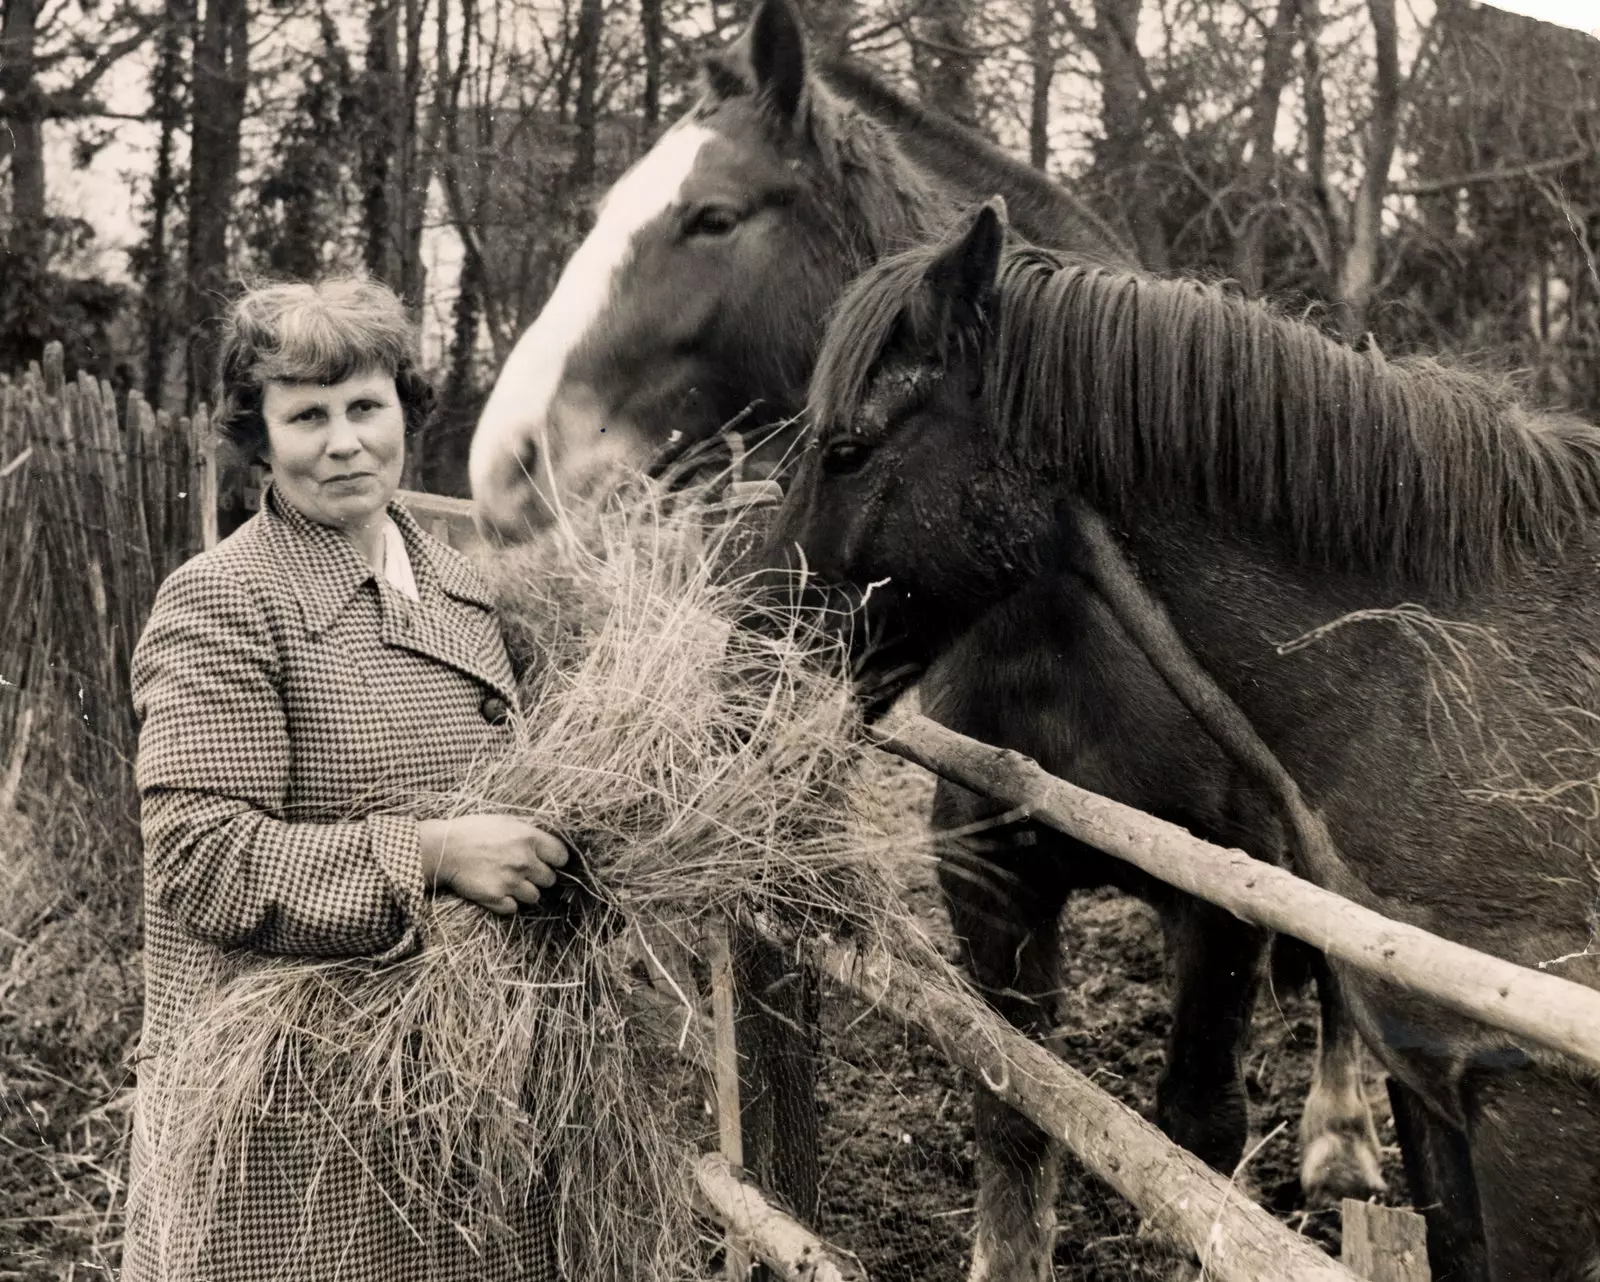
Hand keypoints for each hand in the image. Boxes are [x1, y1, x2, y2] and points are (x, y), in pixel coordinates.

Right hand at [417, 814, 570, 915]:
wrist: (443, 849)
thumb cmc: (473, 830)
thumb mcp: (505, 821)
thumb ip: (529, 832)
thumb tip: (547, 843)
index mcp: (529, 838)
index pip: (562, 856)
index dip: (556, 860)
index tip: (548, 861)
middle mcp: (524, 861)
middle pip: (550, 879)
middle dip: (539, 876)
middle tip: (524, 871)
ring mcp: (511, 881)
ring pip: (535, 896)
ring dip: (525, 891)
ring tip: (509, 881)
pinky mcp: (496, 898)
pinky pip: (514, 908)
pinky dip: (507, 903)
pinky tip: (498, 891)